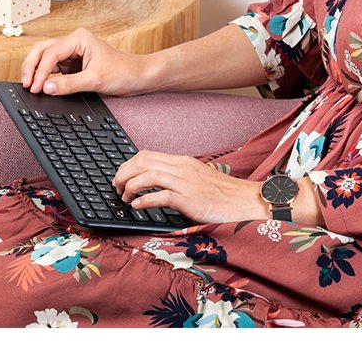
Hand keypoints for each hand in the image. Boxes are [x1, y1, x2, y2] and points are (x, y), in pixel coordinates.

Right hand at [21, 27, 153, 96]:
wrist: (138, 76)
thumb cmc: (123, 72)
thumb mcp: (95, 80)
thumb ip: (69, 84)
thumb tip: (47, 88)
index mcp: (79, 38)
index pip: (51, 53)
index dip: (40, 71)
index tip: (35, 87)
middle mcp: (73, 41)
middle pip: (41, 50)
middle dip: (31, 67)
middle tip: (26, 85)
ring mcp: (71, 52)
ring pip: (44, 57)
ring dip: (36, 71)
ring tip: (30, 86)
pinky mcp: (72, 63)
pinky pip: (53, 67)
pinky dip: (45, 76)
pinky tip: (41, 86)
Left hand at [112, 150, 268, 223]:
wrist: (245, 200)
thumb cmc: (222, 193)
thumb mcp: (197, 178)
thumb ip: (177, 177)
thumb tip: (155, 183)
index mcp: (182, 162)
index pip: (147, 154)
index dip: (128, 164)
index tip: (121, 176)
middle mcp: (182, 168)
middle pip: (143, 161)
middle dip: (123, 173)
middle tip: (116, 187)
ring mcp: (186, 183)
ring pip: (149, 175)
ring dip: (130, 186)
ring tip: (124, 197)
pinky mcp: (190, 199)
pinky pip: (161, 196)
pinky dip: (145, 200)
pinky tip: (137, 206)